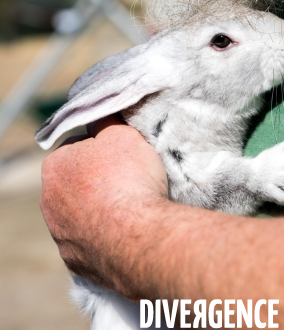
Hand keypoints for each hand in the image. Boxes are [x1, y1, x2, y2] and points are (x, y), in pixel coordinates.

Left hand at [40, 115, 168, 294]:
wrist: (139, 236)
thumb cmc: (128, 179)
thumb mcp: (121, 133)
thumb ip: (106, 121)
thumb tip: (100, 117)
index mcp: (54, 167)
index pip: (78, 147)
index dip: (102, 147)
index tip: (122, 154)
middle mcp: (49, 202)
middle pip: (77, 182)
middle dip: (98, 180)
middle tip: (128, 180)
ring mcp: (61, 236)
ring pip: (82, 213)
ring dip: (101, 209)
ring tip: (130, 208)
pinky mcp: (77, 261)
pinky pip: (92, 241)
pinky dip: (106, 235)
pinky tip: (126, 231)